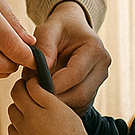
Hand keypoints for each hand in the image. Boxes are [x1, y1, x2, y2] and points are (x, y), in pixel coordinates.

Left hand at [8, 76, 88, 134]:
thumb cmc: (70, 130)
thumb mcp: (58, 106)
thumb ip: (40, 92)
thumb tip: (28, 82)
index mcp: (32, 111)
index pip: (17, 90)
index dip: (23, 83)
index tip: (32, 83)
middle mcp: (23, 124)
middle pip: (14, 102)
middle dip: (21, 95)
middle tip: (34, 95)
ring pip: (13, 115)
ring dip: (20, 110)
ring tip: (34, 110)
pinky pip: (12, 130)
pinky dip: (18, 125)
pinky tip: (30, 124)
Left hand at [33, 1, 110, 116]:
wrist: (72, 29)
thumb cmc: (59, 28)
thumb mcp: (48, 29)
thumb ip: (44, 46)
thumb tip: (40, 70)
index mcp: (95, 50)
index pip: (76, 74)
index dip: (54, 83)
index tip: (33, 85)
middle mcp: (102, 68)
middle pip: (80, 94)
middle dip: (54, 97)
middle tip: (32, 94)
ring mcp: (99, 82)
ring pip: (80, 104)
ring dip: (57, 103)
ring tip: (37, 95)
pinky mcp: (92, 92)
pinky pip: (77, 106)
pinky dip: (61, 106)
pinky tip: (46, 99)